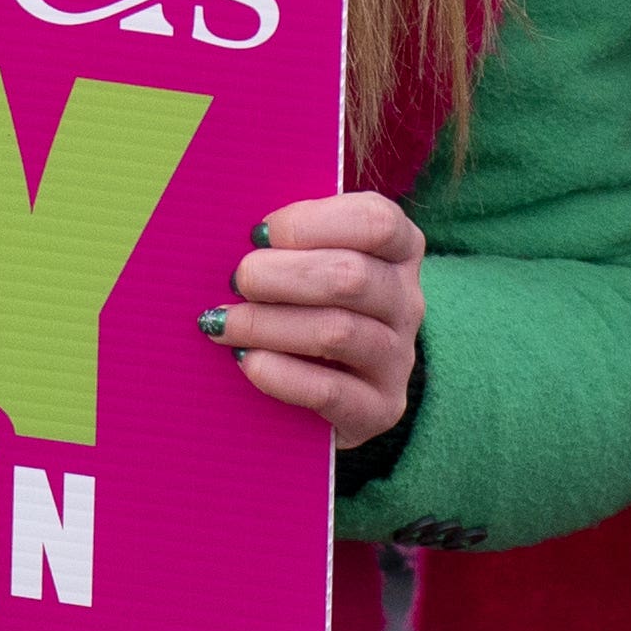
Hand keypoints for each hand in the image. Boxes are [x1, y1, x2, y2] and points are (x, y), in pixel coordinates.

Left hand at [218, 191, 422, 442]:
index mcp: (398, 251)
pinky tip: (246, 361)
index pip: (377, 222)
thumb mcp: (309, 261)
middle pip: (351, 276)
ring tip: (224, 323)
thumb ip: (287, 241)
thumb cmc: (305, 303)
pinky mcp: (381, 408)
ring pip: (337, 332)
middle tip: (237, 280)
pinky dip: (280, 374)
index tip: (260, 233)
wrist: (331, 389)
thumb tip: (234, 233)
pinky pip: (329, 391)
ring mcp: (398, 357)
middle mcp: (406, 302)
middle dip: (279, 275)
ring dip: (268, 324)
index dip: (312, 222)